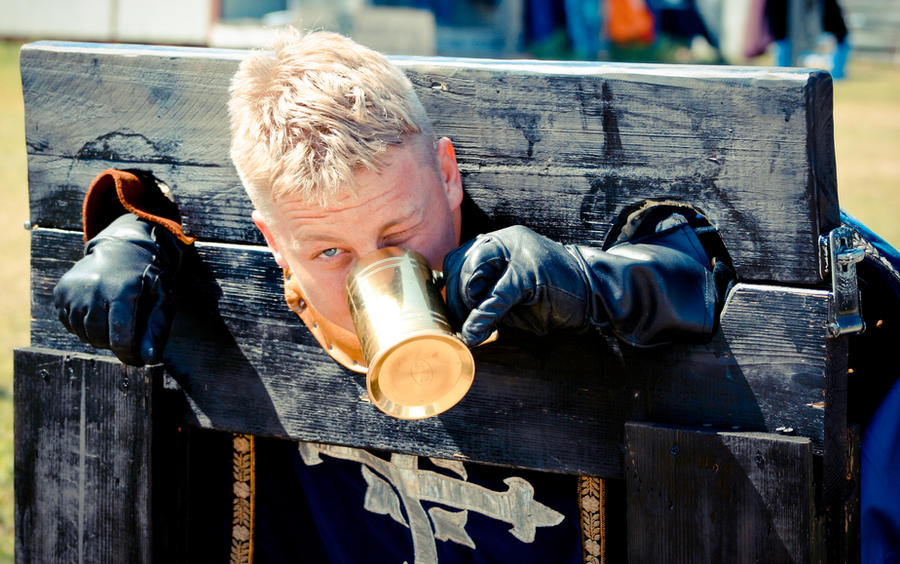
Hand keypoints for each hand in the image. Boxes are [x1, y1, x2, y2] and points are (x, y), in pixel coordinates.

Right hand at [53, 213, 187, 364]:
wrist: (122, 247)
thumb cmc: (146, 277)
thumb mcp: (161, 297)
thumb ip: (156, 328)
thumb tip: (149, 359)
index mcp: (122, 290)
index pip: (120, 335)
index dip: (128, 354)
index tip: (136, 360)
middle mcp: (94, 288)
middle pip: (99, 337)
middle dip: (113, 343)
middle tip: (124, 335)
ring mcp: (74, 289)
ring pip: (82, 333)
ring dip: (98, 335)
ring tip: (112, 319)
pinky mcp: (61, 291)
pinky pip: (69, 323)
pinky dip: (83, 326)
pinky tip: (98, 311)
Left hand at [443, 224, 718, 346]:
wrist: (595, 291)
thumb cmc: (555, 295)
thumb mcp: (514, 295)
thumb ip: (487, 297)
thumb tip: (457, 315)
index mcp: (501, 242)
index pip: (460, 258)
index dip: (451, 286)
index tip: (451, 312)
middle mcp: (507, 241)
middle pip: (463, 264)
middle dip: (457, 297)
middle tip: (460, 322)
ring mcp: (518, 253)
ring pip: (475, 273)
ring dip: (468, 304)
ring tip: (472, 326)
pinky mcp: (528, 273)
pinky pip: (497, 294)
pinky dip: (484, 314)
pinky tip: (476, 331)